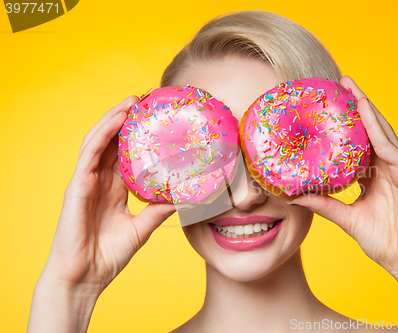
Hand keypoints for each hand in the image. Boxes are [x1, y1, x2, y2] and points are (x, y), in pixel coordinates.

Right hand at [43, 96, 175, 294]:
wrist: (86, 277)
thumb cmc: (108, 254)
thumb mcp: (142, 227)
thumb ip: (159, 210)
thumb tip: (185, 197)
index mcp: (114, 188)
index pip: (125, 153)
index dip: (138, 135)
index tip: (157, 119)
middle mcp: (100, 180)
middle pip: (112, 141)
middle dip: (127, 119)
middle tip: (147, 101)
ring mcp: (87, 180)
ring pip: (99, 140)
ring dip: (114, 118)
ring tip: (132, 101)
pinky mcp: (77, 184)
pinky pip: (89, 153)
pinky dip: (103, 133)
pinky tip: (116, 119)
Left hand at [288, 76, 397, 277]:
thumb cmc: (383, 241)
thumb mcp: (346, 218)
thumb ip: (323, 204)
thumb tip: (293, 196)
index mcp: (374, 175)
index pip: (358, 143)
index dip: (345, 124)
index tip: (327, 106)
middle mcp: (388, 166)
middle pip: (370, 130)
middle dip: (355, 105)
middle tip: (338, 83)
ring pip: (381, 131)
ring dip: (365, 107)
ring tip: (350, 86)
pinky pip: (390, 147)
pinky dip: (376, 128)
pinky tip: (364, 109)